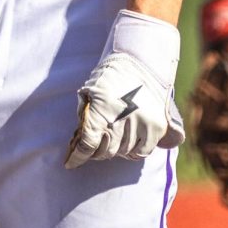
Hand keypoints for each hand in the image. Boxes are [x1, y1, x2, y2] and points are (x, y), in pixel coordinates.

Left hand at [64, 9, 183, 168]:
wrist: (139, 64)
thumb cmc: (108, 80)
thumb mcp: (89, 94)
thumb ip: (85, 118)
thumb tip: (81, 144)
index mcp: (102, 108)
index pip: (88, 143)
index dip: (77, 157)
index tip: (70, 163)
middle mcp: (123, 118)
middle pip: (106, 151)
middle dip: (98, 150)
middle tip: (96, 143)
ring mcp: (143, 123)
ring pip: (124, 152)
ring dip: (116, 148)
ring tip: (114, 134)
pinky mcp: (157, 127)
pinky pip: (142, 151)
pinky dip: (134, 150)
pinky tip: (128, 139)